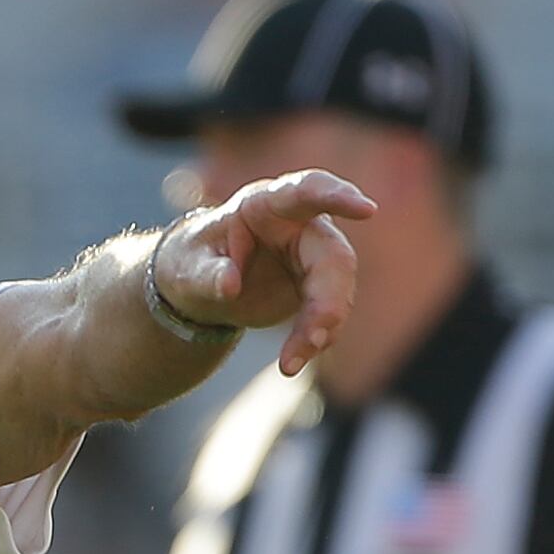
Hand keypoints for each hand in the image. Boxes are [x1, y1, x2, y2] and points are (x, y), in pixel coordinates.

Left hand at [149, 170, 372, 375]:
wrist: (198, 282)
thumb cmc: (191, 260)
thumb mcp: (186, 268)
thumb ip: (207, 275)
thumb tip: (229, 285)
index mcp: (265, 204)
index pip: (307, 191)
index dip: (338, 197)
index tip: (367, 209)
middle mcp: (299, 225)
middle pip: (333, 257)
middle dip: (329, 299)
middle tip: (317, 337)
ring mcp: (312, 254)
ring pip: (337, 288)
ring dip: (322, 326)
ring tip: (291, 362)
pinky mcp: (317, 283)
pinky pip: (328, 310)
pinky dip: (315, 337)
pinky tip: (294, 360)